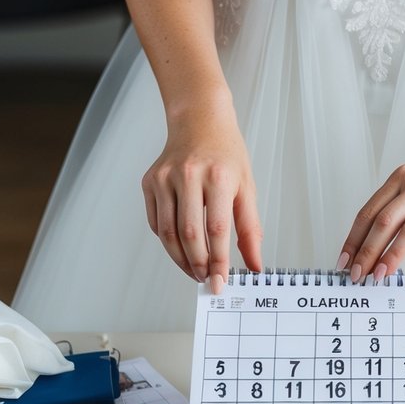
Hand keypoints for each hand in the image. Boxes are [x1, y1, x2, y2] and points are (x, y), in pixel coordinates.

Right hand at [141, 91, 262, 292]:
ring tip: (193, 270)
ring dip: (180, 258)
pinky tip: (180, 247)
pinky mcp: (149, 182)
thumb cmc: (226, 154)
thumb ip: (250, 229)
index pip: (217, 229)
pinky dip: (167, 241)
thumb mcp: (247, 187)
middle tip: (205, 279)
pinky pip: (156, 222)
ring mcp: (164, 178)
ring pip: (168, 232)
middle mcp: (188, 175)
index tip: (220, 282)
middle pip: (189, 233)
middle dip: (198, 264)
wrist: (199, 121)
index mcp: (218, 176)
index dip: (218, 260)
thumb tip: (254, 264)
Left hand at [337, 144, 404, 281]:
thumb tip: (371, 244)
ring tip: (382, 276)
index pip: (369, 212)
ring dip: (394, 255)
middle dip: (368, 251)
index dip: (354, 239)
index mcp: (401, 179)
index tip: (344, 262)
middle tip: (358, 275)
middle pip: (385, 221)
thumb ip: (397, 206)